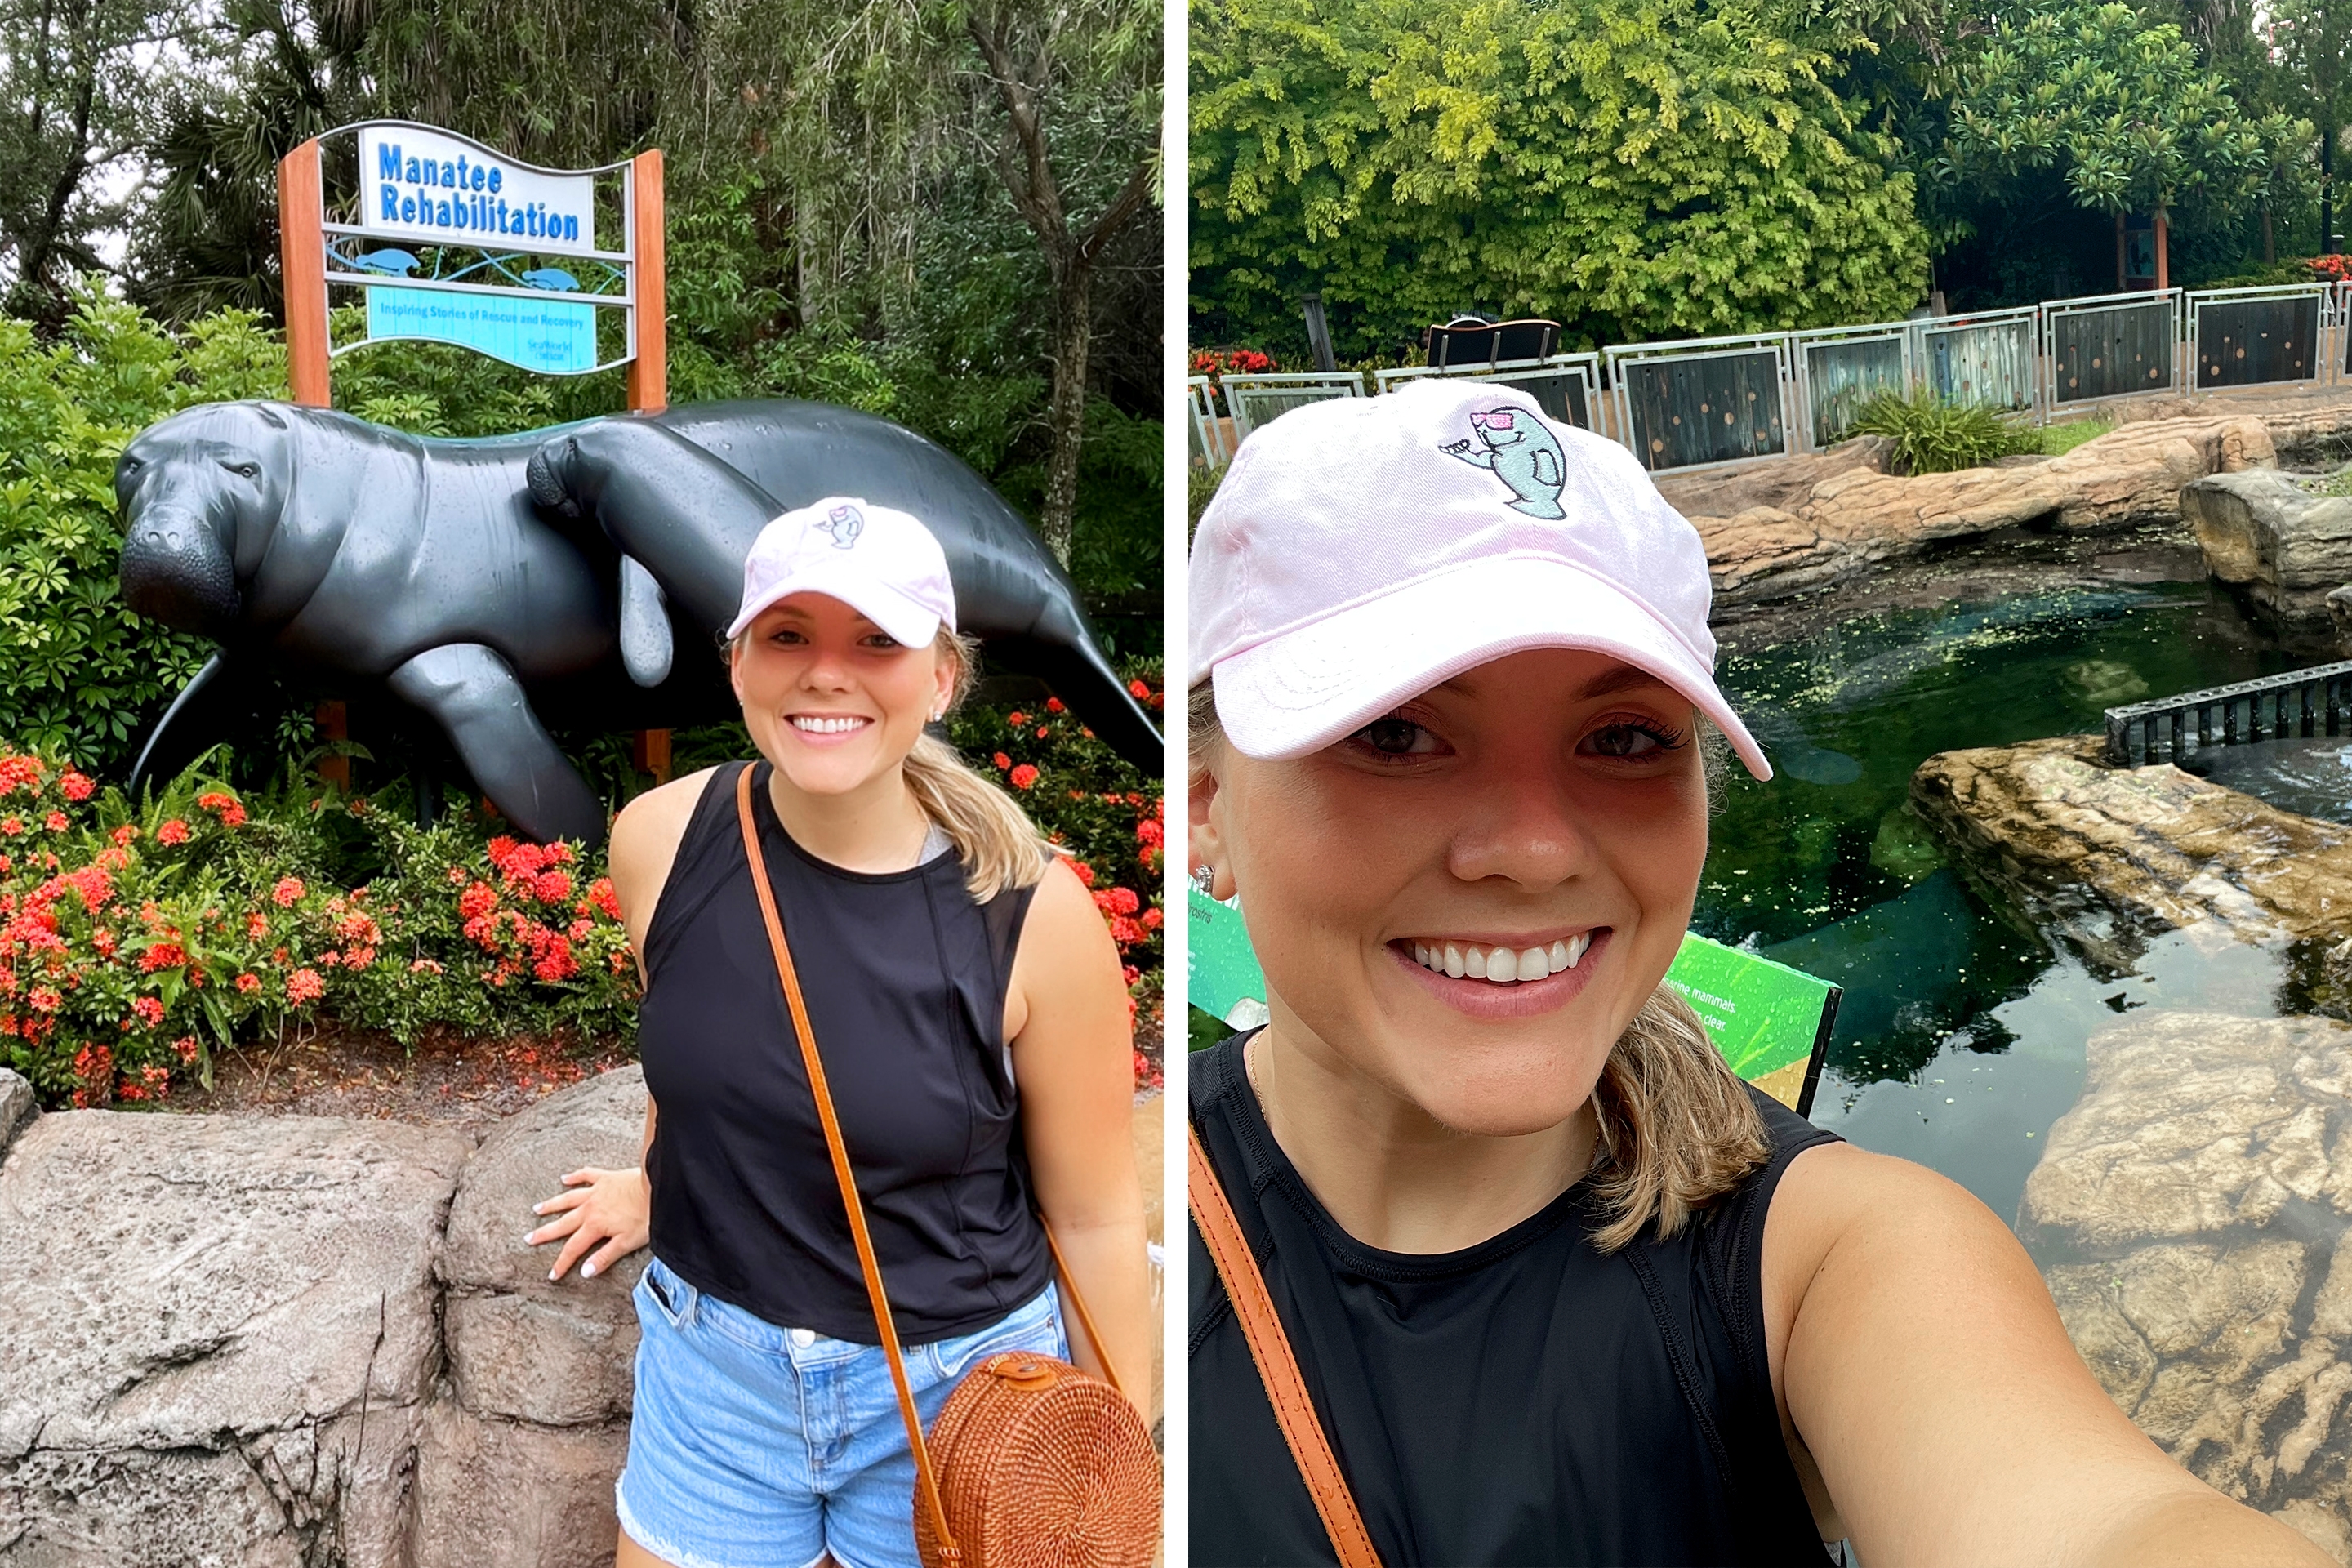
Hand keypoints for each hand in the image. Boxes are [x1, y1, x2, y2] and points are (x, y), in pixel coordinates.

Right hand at [526, 1166, 649, 1281]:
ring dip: (552, 1205)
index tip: (552, 1274)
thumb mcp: (626, 1243)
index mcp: (595, 1226)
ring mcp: (596, 1191)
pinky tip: (565, 1178)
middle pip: (563, 1223)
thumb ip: (604, 1257)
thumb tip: (584, 1272)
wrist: (657, 1186)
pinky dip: (574, 1177)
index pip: (573, 1249)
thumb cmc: (646, 1215)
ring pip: (568, 1199)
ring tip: (537, 1209)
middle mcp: (590, 1208)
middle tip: (528, 1238)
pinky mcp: (606, 1177)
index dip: (562, 1263)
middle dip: (545, 1233)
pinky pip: (586, 1176)